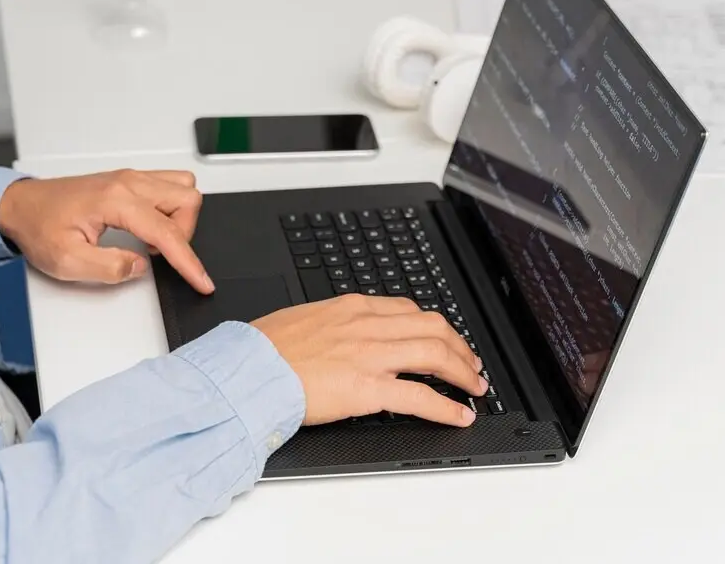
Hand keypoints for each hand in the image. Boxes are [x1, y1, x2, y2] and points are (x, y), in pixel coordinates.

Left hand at [0, 170, 213, 293]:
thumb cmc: (38, 227)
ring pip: (182, 187)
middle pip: (186, 199)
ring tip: (155, 241)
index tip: (201, 280)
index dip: (188, 261)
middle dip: (184, 234)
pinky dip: (170, 207)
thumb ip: (110, 267)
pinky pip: (168, 183)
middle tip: (161, 257)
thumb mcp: (68, 261)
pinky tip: (149, 227)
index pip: (167, 231)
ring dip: (179, 217)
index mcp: (115, 200)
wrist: (19, 206)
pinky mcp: (127, 179)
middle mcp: (127, 182)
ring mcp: (129, 177)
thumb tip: (140, 267)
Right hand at [252, 295, 487, 426]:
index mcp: (351, 308)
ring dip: (463, 372)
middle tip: (471, 363)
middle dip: (460, 346)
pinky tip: (460, 416)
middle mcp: (367, 326)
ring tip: (475, 387)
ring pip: (436, 355)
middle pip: (433, 327)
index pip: (407, 310)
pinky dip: (447, 408)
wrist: (249, 369)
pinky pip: (421, 397)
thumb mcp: (304, 319)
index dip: (434, 326)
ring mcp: (371, 356)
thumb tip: (341, 336)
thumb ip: (332, 324)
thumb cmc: (264, 349)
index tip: (443, 338)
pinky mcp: (369, 389)